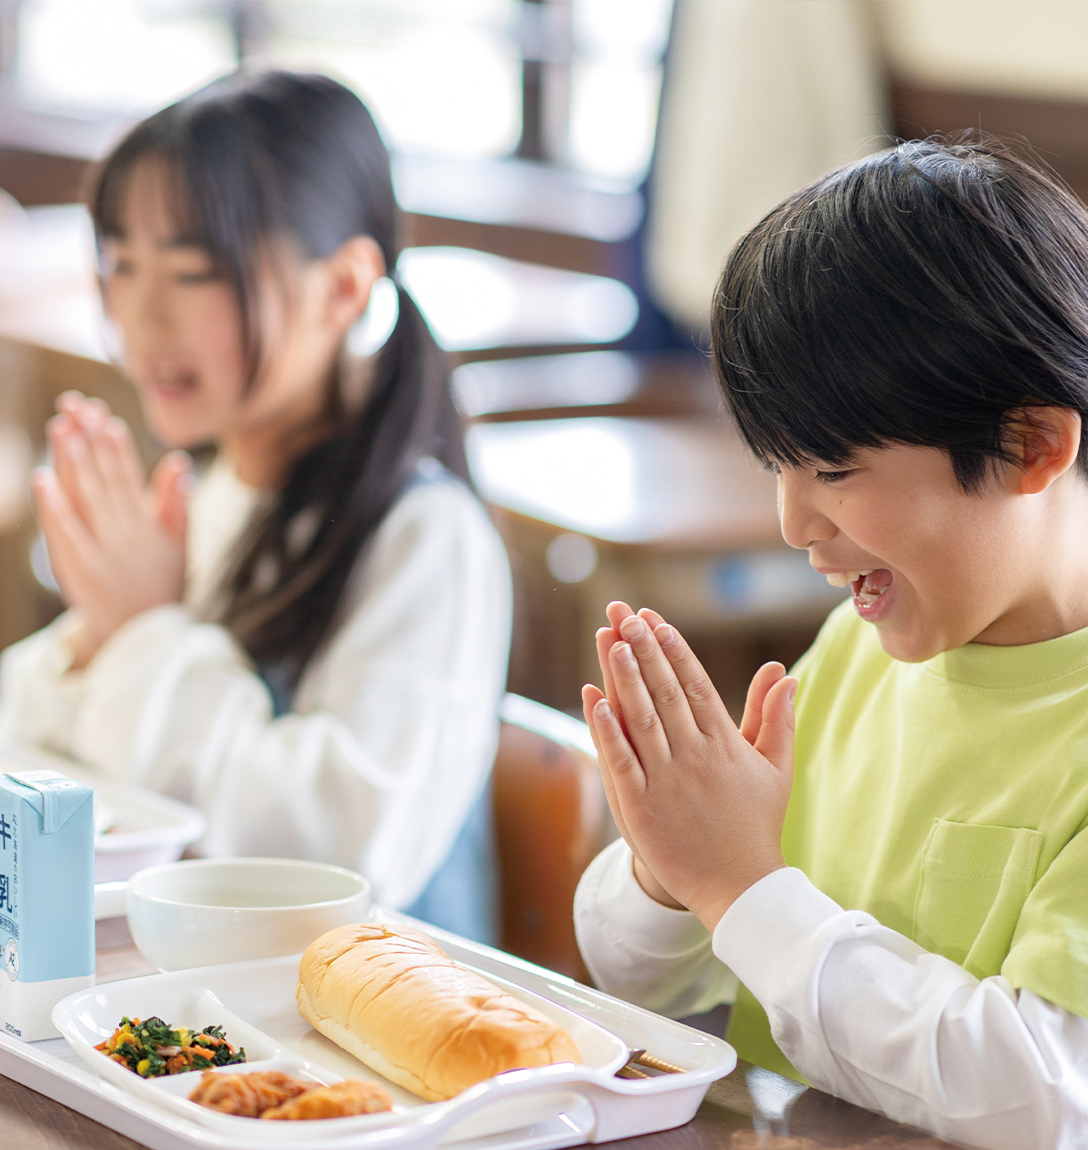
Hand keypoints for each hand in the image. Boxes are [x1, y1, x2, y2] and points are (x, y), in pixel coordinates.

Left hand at [34, 393, 190, 667]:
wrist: (142, 633)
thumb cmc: (159, 584)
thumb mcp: (178, 544)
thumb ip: (176, 502)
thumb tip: (179, 462)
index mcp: (148, 524)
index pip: (129, 476)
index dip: (116, 446)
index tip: (103, 417)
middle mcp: (126, 532)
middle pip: (104, 478)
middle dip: (90, 440)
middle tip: (75, 406)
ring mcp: (102, 549)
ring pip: (85, 497)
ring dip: (71, 461)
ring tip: (60, 428)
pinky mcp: (80, 567)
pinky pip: (66, 531)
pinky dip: (55, 505)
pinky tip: (43, 478)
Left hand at [583, 601, 796, 930]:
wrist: (739, 887)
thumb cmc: (755, 825)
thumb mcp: (775, 769)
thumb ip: (775, 718)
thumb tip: (784, 673)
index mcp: (725, 744)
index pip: (695, 684)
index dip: (673, 649)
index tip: (656, 618)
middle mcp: (696, 756)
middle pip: (665, 691)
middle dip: (644, 648)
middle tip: (624, 612)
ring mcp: (667, 781)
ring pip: (642, 718)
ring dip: (624, 676)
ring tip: (610, 639)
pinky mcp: (642, 807)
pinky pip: (621, 761)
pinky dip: (606, 729)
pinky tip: (593, 698)